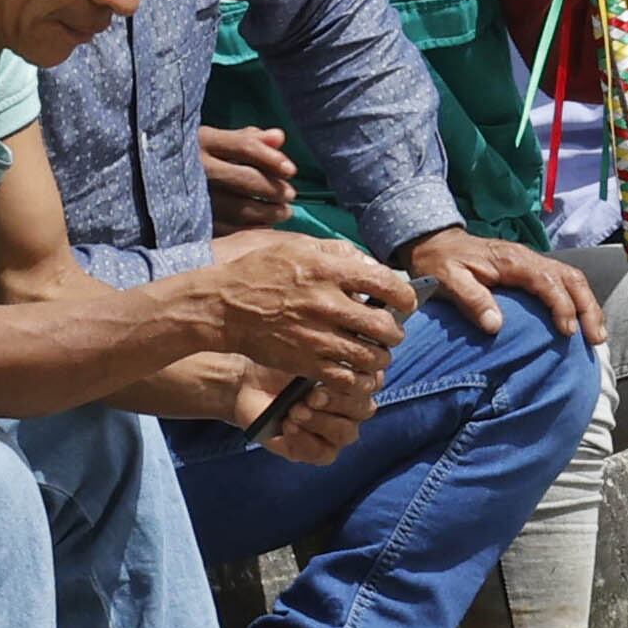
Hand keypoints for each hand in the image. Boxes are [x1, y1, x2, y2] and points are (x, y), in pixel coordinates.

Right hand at [200, 124, 299, 231]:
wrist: (150, 178)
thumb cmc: (196, 156)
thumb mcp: (217, 141)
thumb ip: (248, 139)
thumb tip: (279, 137)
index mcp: (203, 141)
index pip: (245, 147)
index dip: (272, 158)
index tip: (292, 170)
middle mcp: (197, 167)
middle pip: (245, 179)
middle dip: (273, 189)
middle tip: (291, 195)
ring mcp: (193, 196)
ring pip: (238, 207)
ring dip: (267, 212)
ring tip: (284, 213)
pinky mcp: (191, 220)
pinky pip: (227, 229)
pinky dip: (251, 230)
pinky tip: (265, 228)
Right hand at [201, 227, 411, 384]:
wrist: (224, 307)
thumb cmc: (261, 273)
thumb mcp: (299, 247)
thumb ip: (339, 253)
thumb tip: (373, 266)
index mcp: (329, 270)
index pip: (387, 285)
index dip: (404, 297)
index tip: (404, 303)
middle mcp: (327, 304)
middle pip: (385, 326)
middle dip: (396, 332)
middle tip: (391, 332)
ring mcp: (317, 337)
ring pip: (371, 356)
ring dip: (380, 357)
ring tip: (375, 353)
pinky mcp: (306, 363)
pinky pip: (347, 379)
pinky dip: (359, 378)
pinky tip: (356, 372)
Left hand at [234, 362, 376, 464]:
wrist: (247, 382)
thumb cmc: (278, 361)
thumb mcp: (302, 350)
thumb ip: (330, 352)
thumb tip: (352, 348)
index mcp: (357, 378)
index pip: (374, 382)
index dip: (357, 381)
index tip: (330, 375)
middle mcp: (352, 405)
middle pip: (364, 409)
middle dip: (337, 403)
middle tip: (311, 397)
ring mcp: (336, 429)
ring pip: (347, 433)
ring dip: (321, 422)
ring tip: (295, 412)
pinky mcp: (316, 449)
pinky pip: (324, 453)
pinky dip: (306, 441)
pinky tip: (289, 427)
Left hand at [400, 227, 606, 345]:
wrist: (435, 243)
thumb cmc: (440, 263)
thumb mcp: (448, 280)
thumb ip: (472, 300)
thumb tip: (496, 325)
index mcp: (512, 261)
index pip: (548, 281)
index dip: (562, 306)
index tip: (567, 332)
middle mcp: (528, 258)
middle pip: (571, 278)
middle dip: (588, 307)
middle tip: (595, 338)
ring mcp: (532, 263)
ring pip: (572, 279)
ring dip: (588, 305)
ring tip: (596, 335)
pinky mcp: (531, 270)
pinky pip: (563, 283)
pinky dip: (577, 301)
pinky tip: (580, 323)